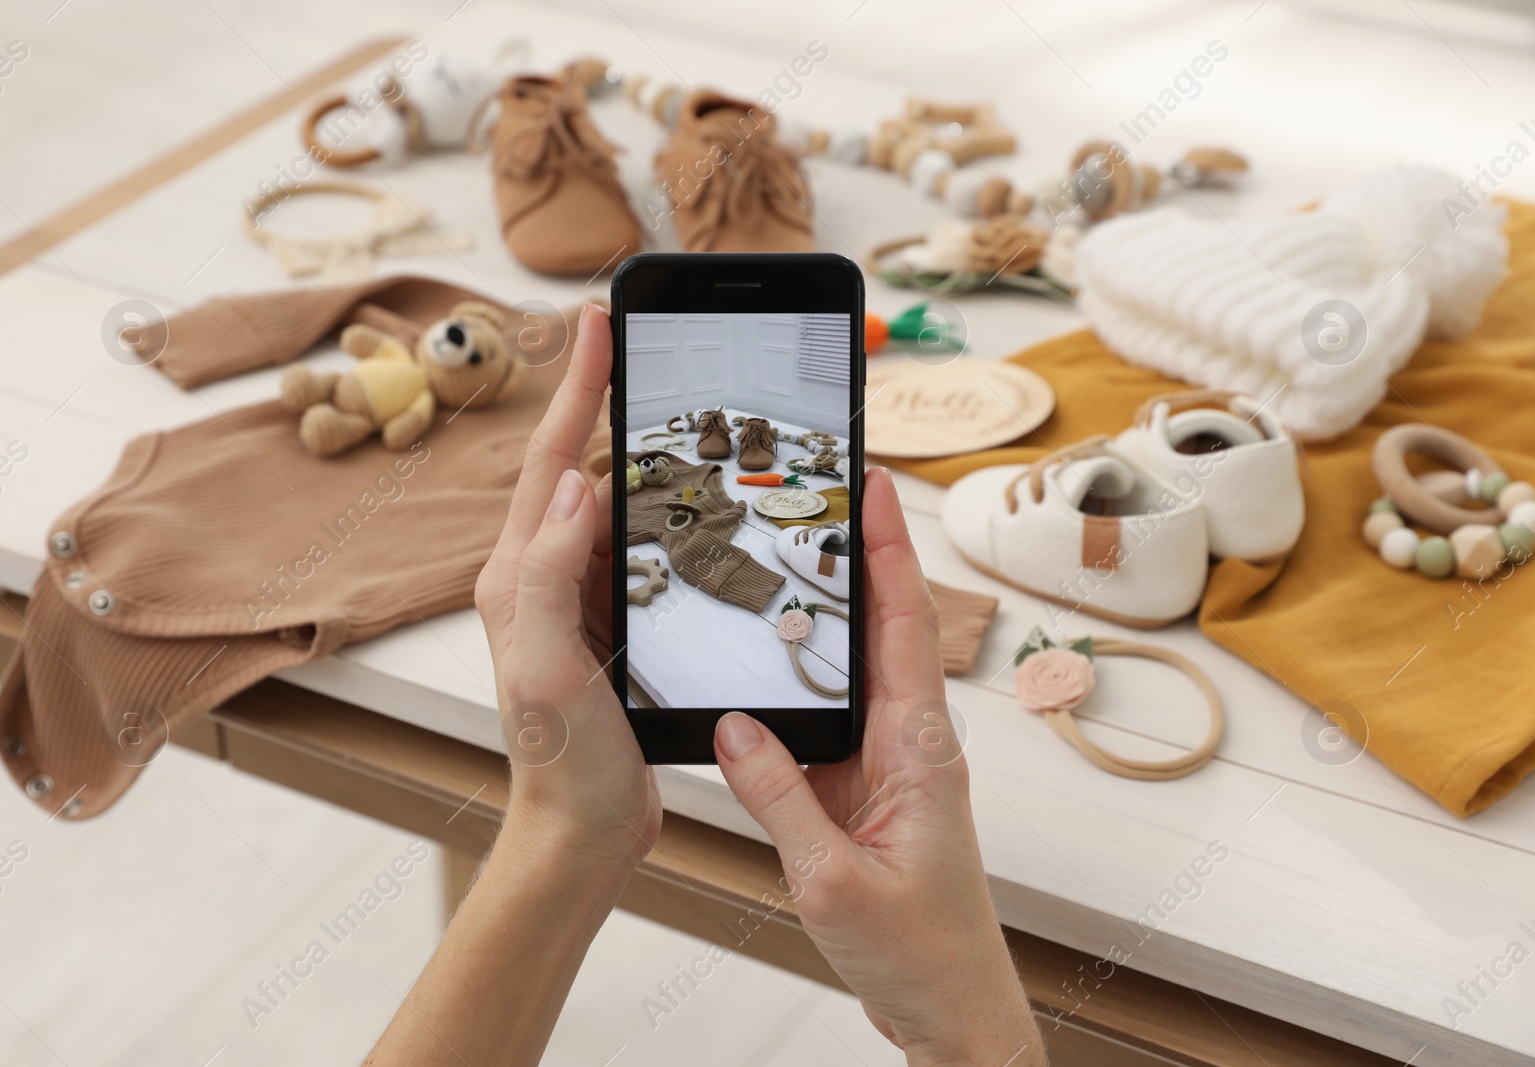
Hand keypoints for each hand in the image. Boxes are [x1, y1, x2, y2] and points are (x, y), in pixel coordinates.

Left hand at [475, 303, 660, 870]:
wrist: (583, 832)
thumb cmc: (560, 762)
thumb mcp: (546, 666)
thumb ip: (548, 573)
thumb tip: (575, 484)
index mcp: (518, 576)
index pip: (550, 461)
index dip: (579, 388)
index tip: (600, 324)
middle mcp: (542, 577)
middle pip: (579, 466)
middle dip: (607, 399)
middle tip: (642, 342)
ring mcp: (578, 599)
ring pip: (615, 505)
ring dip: (642, 452)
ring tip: (679, 405)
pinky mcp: (612, 624)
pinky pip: (640, 550)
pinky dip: (667, 514)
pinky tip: (697, 503)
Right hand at [715, 469, 1045, 1065]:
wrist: (951, 1009)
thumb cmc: (920, 953)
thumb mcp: (831, 878)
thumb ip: (779, 798)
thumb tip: (733, 728)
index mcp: (919, 750)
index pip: (905, 625)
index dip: (889, 550)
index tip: (871, 483)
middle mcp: (910, 743)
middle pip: (884, 628)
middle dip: (860, 554)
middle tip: (823, 489)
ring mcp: (888, 765)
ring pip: (855, 670)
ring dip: (829, 613)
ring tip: (786, 553)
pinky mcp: (865, 792)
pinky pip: (829, 720)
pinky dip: (800, 682)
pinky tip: (763, 665)